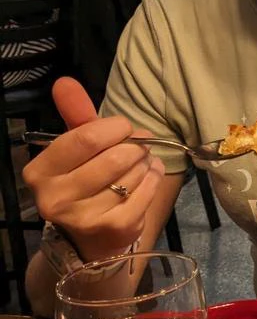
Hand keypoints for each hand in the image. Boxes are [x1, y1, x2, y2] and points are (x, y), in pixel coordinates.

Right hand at [24, 78, 163, 261]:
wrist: (90, 237)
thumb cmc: (84, 181)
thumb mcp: (76, 147)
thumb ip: (74, 115)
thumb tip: (64, 81)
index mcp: (40, 172)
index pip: (86, 138)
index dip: (115, 128)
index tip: (124, 128)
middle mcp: (55, 198)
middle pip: (114, 157)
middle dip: (134, 145)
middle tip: (138, 145)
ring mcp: (84, 217)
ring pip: (132, 173)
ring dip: (145, 161)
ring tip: (141, 162)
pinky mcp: (113, 229)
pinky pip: (146, 191)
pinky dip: (154, 178)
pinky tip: (148, 176)